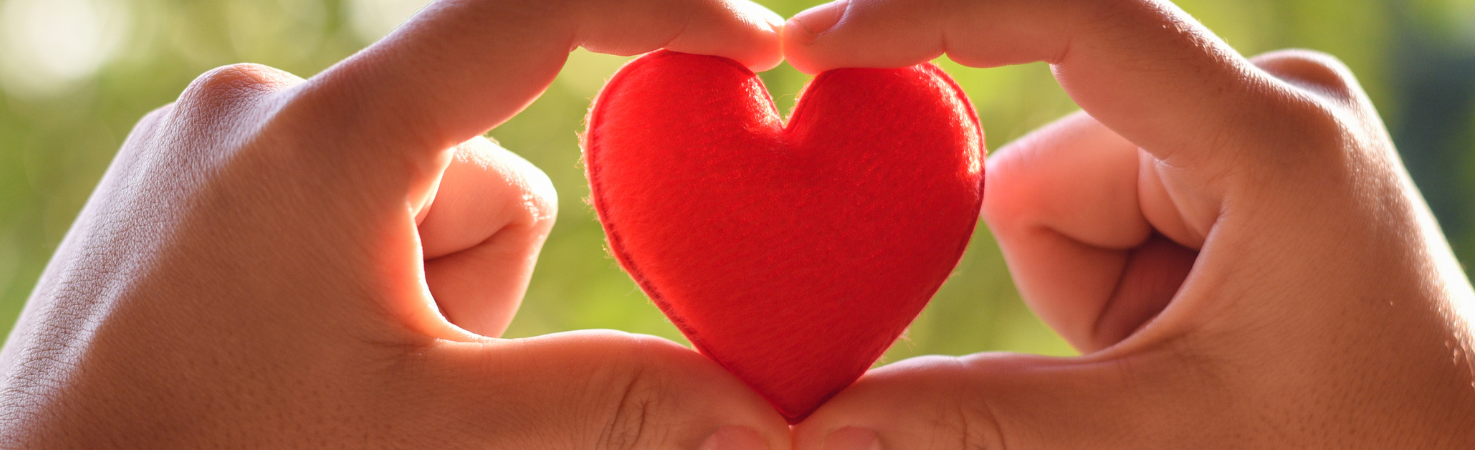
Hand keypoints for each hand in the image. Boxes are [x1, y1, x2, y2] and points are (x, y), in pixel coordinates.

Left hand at [0, 0, 791, 446]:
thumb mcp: (433, 437)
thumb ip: (609, 405)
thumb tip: (764, 418)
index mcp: (331, 140)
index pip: (528, 18)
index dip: (659, 17)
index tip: (753, 49)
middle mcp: (265, 104)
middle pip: (477, 162)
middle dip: (481, 275)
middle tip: (411, 379)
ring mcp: (217, 135)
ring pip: (415, 191)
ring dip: (424, 285)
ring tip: (340, 373)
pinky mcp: (193, 172)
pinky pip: (344, 196)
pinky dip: (366, 272)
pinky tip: (296, 348)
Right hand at [782, 0, 1474, 447]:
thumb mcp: (1157, 438)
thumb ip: (982, 420)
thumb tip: (817, 426)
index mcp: (1267, 137)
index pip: (1072, 20)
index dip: (932, 18)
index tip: (815, 45)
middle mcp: (1263, 100)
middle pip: (1050, 160)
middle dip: (1064, 281)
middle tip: (1143, 368)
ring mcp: (1253, 128)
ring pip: (1063, 195)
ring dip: (1089, 296)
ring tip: (1184, 364)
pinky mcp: (1238, 164)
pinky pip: (1102, 210)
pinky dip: (1111, 288)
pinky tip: (1191, 340)